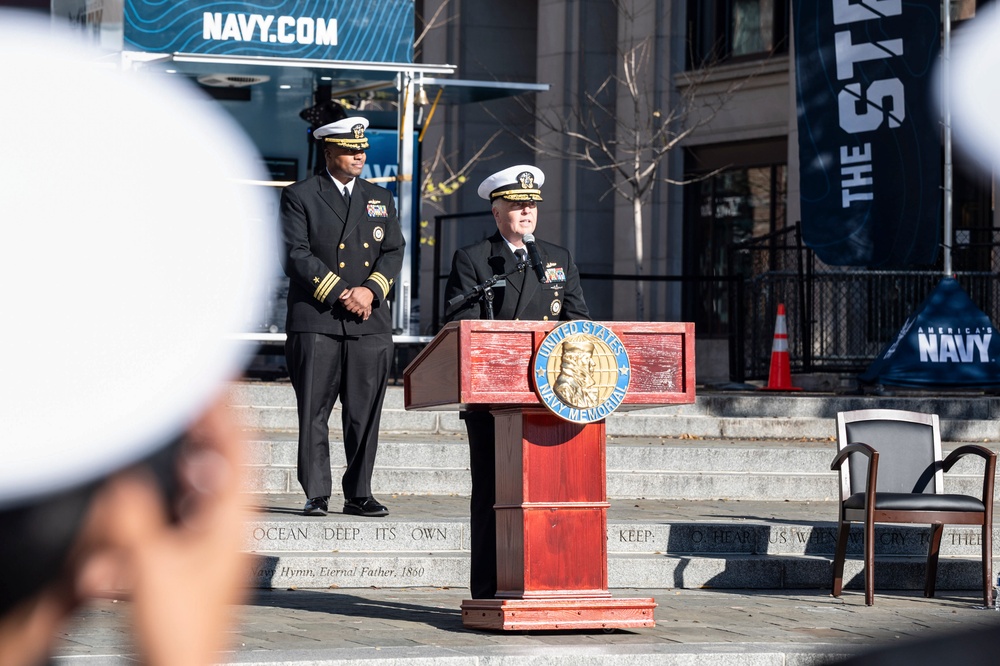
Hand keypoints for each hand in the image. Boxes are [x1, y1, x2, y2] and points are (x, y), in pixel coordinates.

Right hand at [74, 399, 248, 665]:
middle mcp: (230, 529)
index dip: (230, 412)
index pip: (240, 450)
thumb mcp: (150, 563)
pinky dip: (168, 497)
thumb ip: (136, 514)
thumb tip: (127, 477)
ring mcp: (214, 546)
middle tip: (191, 399)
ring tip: (176, 434)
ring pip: (202, 488)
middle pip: (222, 463)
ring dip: (185, 461)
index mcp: (235, 520)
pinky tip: (153, 494)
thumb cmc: (183, 632)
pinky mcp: (194, 563)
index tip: (219, 382)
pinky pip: (183, 516)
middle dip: (204, 429)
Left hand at [339, 286, 373, 320]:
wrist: (369, 291)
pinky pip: (359, 312)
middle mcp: (356, 301)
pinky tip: (356, 309)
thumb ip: (347, 294)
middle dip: (347, 307)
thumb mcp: (353, 289)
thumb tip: (342, 298)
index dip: (344, 304)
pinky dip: (357, 311)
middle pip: (349, 307)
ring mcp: (361, 304)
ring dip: (352, 310)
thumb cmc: (360, 290)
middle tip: (348, 306)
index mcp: (353, 296)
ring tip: (352, 308)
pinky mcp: (364, 307)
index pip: (346, 303)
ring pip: (353, 310)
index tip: (345, 304)